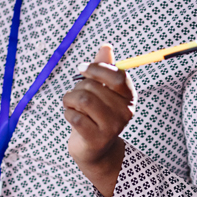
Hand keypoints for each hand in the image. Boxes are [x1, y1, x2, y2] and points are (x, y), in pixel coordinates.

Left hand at [63, 43, 134, 196]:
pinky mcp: (97, 139)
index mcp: (129, 96)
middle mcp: (126, 111)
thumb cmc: (96, 114)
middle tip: (74, 97)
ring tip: (69, 104)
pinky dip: (68, 113)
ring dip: (69, 99)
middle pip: (93, 87)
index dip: (95, 68)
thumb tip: (106, 47)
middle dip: (76, 88)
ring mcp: (113, 127)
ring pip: (83, 99)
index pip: (116, 74)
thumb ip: (104, 69)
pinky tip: (71, 117)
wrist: (94, 149)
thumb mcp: (102, 91)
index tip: (81, 69)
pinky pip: (75, 117)